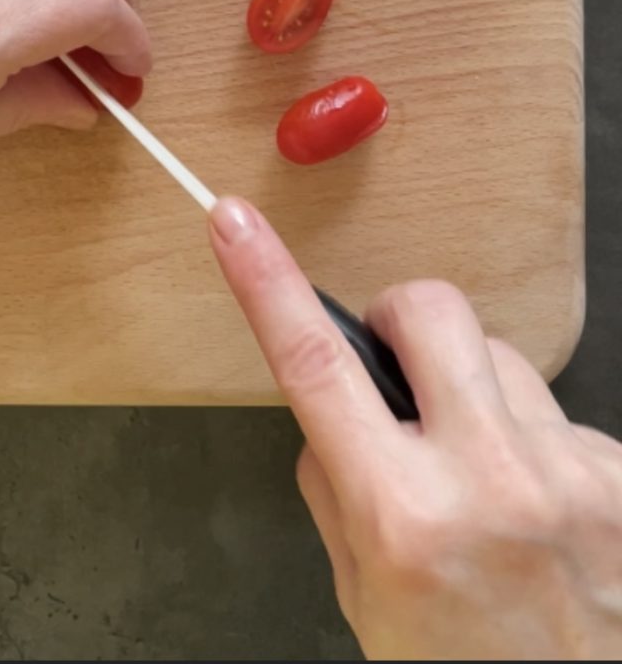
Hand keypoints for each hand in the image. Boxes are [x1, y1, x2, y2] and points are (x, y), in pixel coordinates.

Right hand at [209, 197, 621, 660]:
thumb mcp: (365, 596)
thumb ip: (335, 492)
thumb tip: (330, 416)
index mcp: (403, 517)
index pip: (313, 365)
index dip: (265, 281)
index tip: (235, 224)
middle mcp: (489, 482)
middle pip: (430, 310)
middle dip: (400, 319)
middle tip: (399, 365)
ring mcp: (568, 474)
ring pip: (501, 356)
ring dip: (475, 391)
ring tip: (482, 467)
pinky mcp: (620, 476)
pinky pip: (558, 414)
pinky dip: (532, 443)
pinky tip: (538, 504)